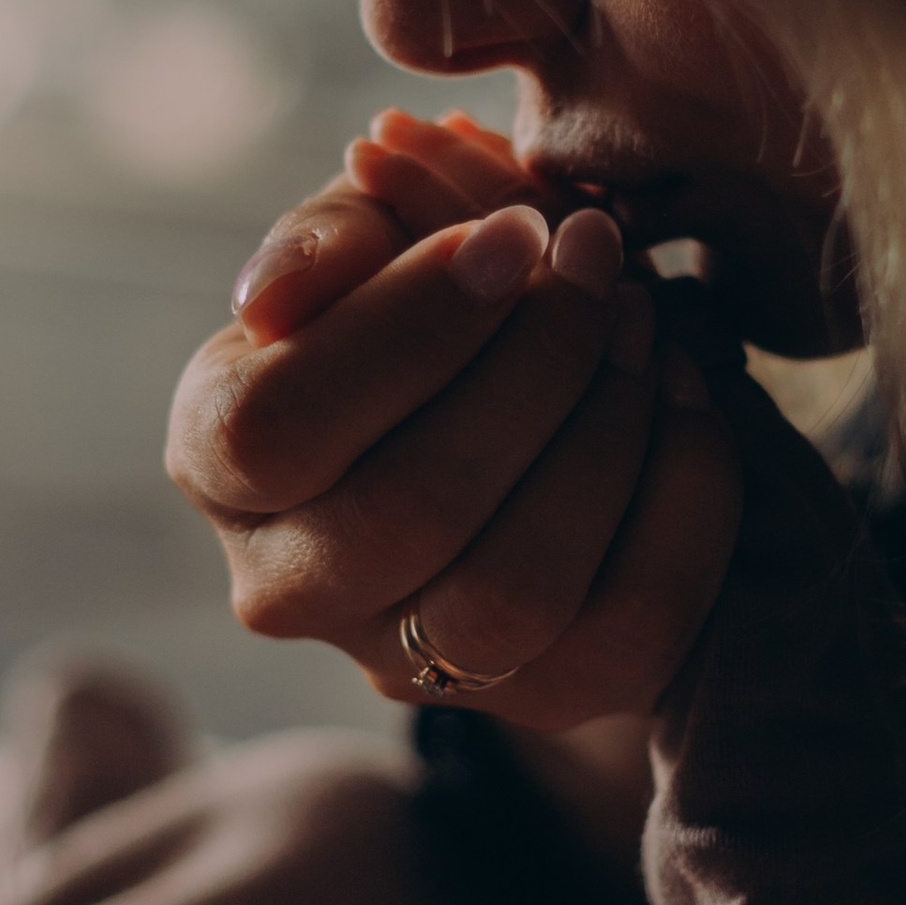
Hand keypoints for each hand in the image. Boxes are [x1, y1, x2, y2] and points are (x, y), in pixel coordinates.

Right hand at [168, 111, 741, 728]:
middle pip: (406, 511)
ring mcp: (412, 662)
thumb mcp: (373, 239)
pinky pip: (631, 624)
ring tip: (644, 324)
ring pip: (513, 590)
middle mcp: (287, 586)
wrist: (520, 420)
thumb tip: (340, 210)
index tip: (515, 232)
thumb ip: (348, 222)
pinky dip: (681, 500)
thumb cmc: (424, 303)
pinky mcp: (547, 694)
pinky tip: (688, 400)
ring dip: (604, 437)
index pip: (277, 428)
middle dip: (532, 367)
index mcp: (217, 458)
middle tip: (603, 261)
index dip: (405, 329)